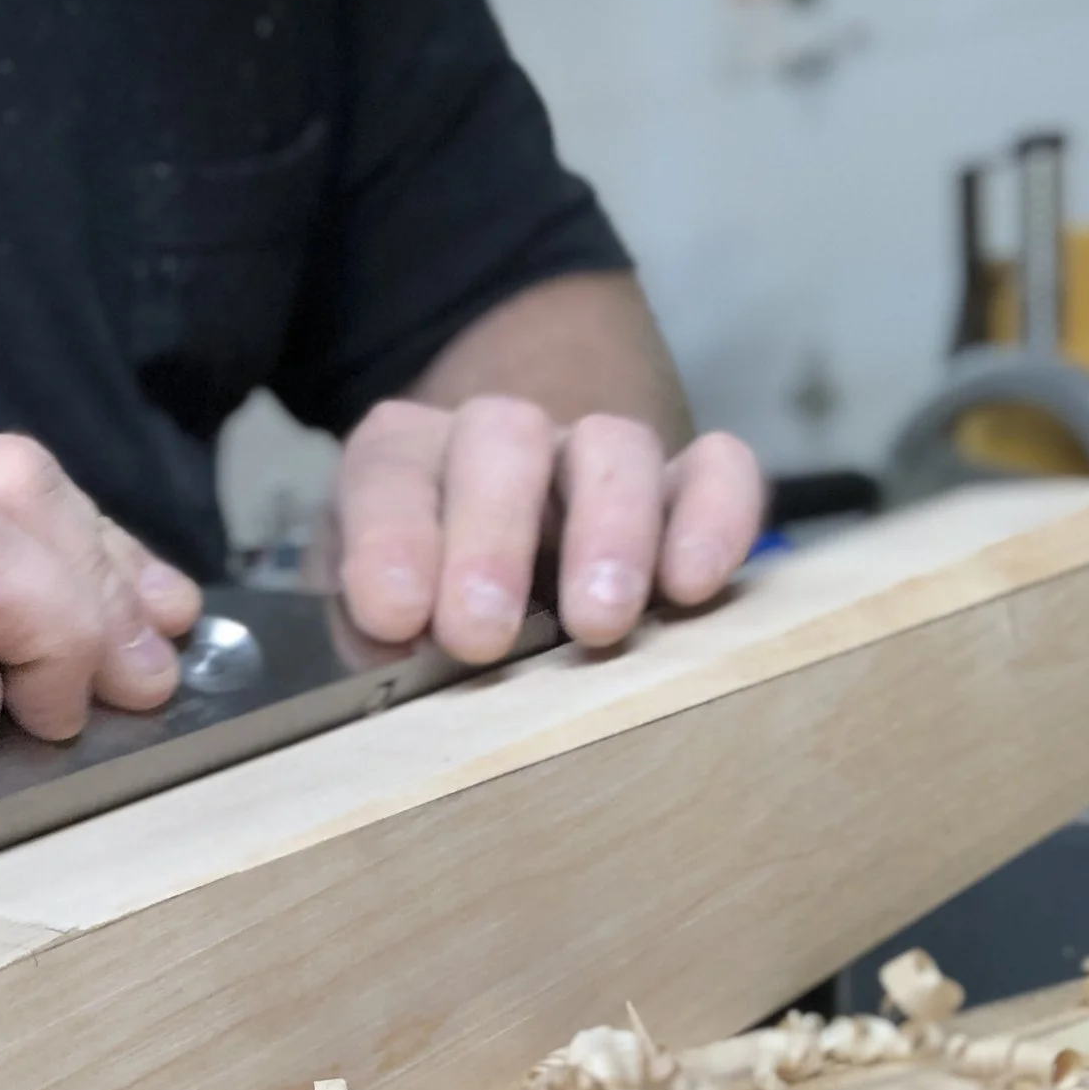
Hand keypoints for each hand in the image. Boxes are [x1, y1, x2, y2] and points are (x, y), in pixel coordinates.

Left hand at [331, 398, 764, 659]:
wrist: (498, 581)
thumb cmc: (423, 611)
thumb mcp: (373, 622)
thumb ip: (372, 632)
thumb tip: (397, 650)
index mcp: (405, 460)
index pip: (390, 470)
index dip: (390, 537)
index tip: (395, 616)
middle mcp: (501, 442)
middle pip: (504, 439)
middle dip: (491, 538)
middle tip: (482, 635)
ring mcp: (597, 459)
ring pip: (614, 448)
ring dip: (609, 532)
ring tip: (599, 625)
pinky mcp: (682, 489)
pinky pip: (716, 470)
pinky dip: (715, 517)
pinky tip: (694, 587)